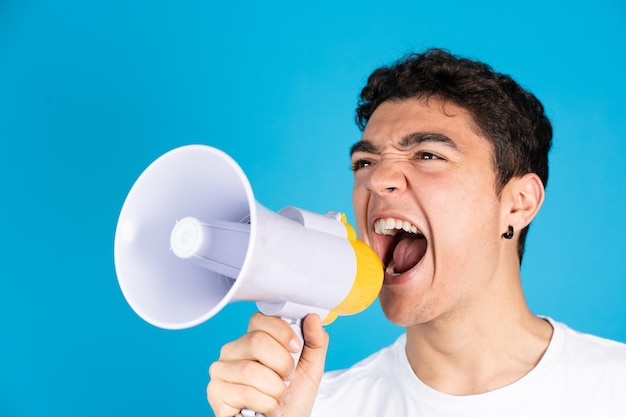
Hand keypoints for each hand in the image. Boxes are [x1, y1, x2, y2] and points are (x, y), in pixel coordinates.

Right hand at [207, 313, 328, 416]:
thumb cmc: (292, 398)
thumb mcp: (310, 369)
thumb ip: (315, 341)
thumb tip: (312, 317)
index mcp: (253, 339)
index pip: (260, 319)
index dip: (282, 332)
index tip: (296, 348)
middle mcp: (233, 351)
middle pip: (256, 341)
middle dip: (282, 364)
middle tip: (288, 378)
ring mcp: (221, 370)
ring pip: (250, 370)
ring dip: (275, 388)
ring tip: (280, 397)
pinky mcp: (216, 392)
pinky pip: (243, 392)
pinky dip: (266, 404)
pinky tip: (270, 409)